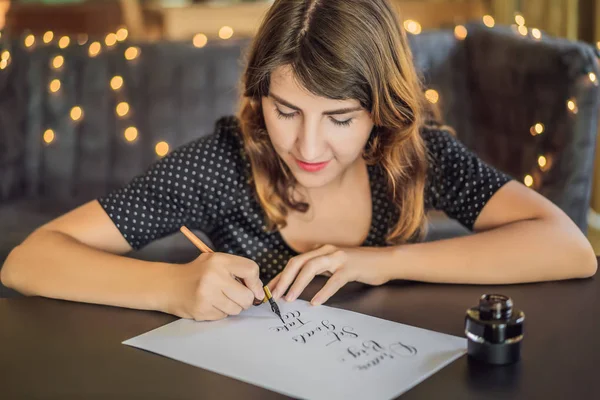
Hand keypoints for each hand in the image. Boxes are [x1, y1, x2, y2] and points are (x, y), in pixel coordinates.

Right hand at [165, 252, 264, 320]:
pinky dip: (220, 313)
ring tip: (221, 299)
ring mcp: (207, 295)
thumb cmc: (197, 273)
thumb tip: (259, 290)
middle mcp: (214, 276)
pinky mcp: (201, 310)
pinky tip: (211, 304)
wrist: (168, 285)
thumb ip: (237, 270)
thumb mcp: (216, 262)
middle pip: (247, 296)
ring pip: (236, 310)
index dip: (256, 283)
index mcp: (219, 260)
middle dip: (246, 300)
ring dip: (233, 307)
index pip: (251, 270)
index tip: (255, 290)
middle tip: (237, 297)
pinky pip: (223, 316)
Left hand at [267, 245, 391, 305]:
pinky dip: (323, 292)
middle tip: (274, 295)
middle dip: (284, 279)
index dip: (281, 275)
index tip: (270, 289)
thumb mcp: (336, 265)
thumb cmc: (360, 266)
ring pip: (311, 268)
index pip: (295, 262)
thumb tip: (301, 283)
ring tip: (289, 298)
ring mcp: (339, 258)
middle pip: (298, 262)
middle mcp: (327, 251)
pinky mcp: (351, 268)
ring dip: (298, 284)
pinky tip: (315, 302)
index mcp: (322, 251)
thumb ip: (321, 270)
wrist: (386, 261)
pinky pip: (334, 280)